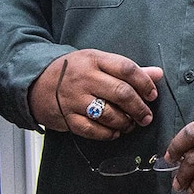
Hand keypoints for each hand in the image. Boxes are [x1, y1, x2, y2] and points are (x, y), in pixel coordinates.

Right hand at [29, 50, 162, 140]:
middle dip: (139, 108)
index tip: (153, 95)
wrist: (35, 82)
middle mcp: (84, 78)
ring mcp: (74, 98)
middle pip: (121, 93)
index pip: (126, 69)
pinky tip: (115, 132)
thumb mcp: (98, 62)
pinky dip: (108, 134)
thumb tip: (158, 74)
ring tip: (131, 124)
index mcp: (94, 60)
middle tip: (146, 116)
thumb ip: (127, 70)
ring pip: (108, 114)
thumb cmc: (74, 71)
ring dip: (125, 122)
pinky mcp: (66, 117)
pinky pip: (92, 130)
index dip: (144, 83)